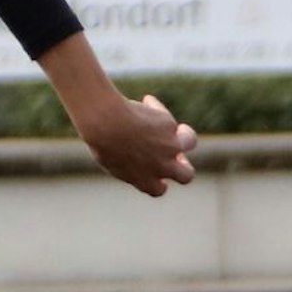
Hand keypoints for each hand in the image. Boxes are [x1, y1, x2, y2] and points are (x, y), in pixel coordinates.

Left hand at [80, 93, 197, 196]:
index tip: (155, 172)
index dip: (159, 180)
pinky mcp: (170, 127)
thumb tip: (135, 154)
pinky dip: (156, 109)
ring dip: (186, 135)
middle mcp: (163, 168)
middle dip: (183, 166)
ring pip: (190, 142)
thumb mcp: (111, 160)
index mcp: (145, 181)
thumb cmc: (101, 141)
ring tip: (179, 128)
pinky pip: (165, 117)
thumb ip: (128, 163)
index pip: (159, 189)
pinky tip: (146, 102)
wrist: (106, 124)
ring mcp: (170, 147)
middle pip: (186, 175)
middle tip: (176, 155)